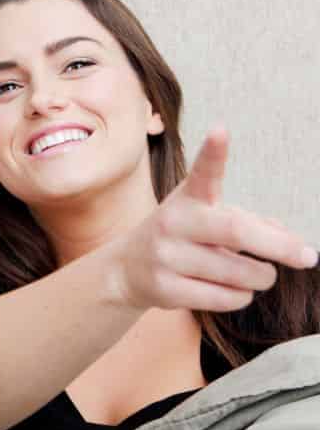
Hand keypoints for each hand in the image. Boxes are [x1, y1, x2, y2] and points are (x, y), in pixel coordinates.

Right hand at [111, 126, 317, 311]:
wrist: (128, 269)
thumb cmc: (184, 238)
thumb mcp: (210, 219)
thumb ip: (252, 224)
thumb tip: (291, 242)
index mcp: (189, 199)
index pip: (202, 174)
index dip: (213, 154)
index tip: (220, 132)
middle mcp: (174, 223)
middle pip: (237, 232)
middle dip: (280, 247)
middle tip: (307, 257)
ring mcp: (166, 257)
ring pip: (239, 274)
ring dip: (262, 278)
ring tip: (258, 276)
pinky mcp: (166, 289)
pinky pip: (225, 298)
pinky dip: (242, 296)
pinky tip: (233, 290)